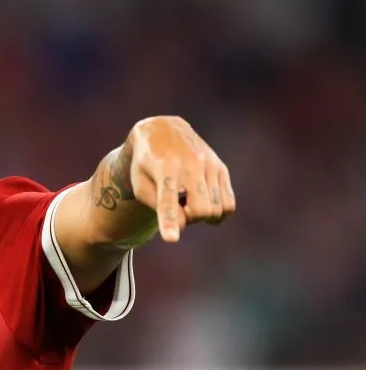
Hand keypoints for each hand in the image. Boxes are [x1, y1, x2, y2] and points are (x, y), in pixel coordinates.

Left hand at [128, 116, 235, 242]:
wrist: (162, 130)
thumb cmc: (146, 164)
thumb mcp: (140, 183)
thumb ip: (158, 207)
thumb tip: (183, 225)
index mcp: (164, 170)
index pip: (168, 200)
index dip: (169, 221)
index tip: (170, 239)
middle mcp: (190, 165)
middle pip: (201, 211)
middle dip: (191, 219)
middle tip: (179, 208)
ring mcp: (209, 165)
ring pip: (217, 210)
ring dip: (202, 215)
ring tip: (189, 201)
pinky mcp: (220, 167)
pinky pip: (229, 204)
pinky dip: (218, 212)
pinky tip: (204, 204)